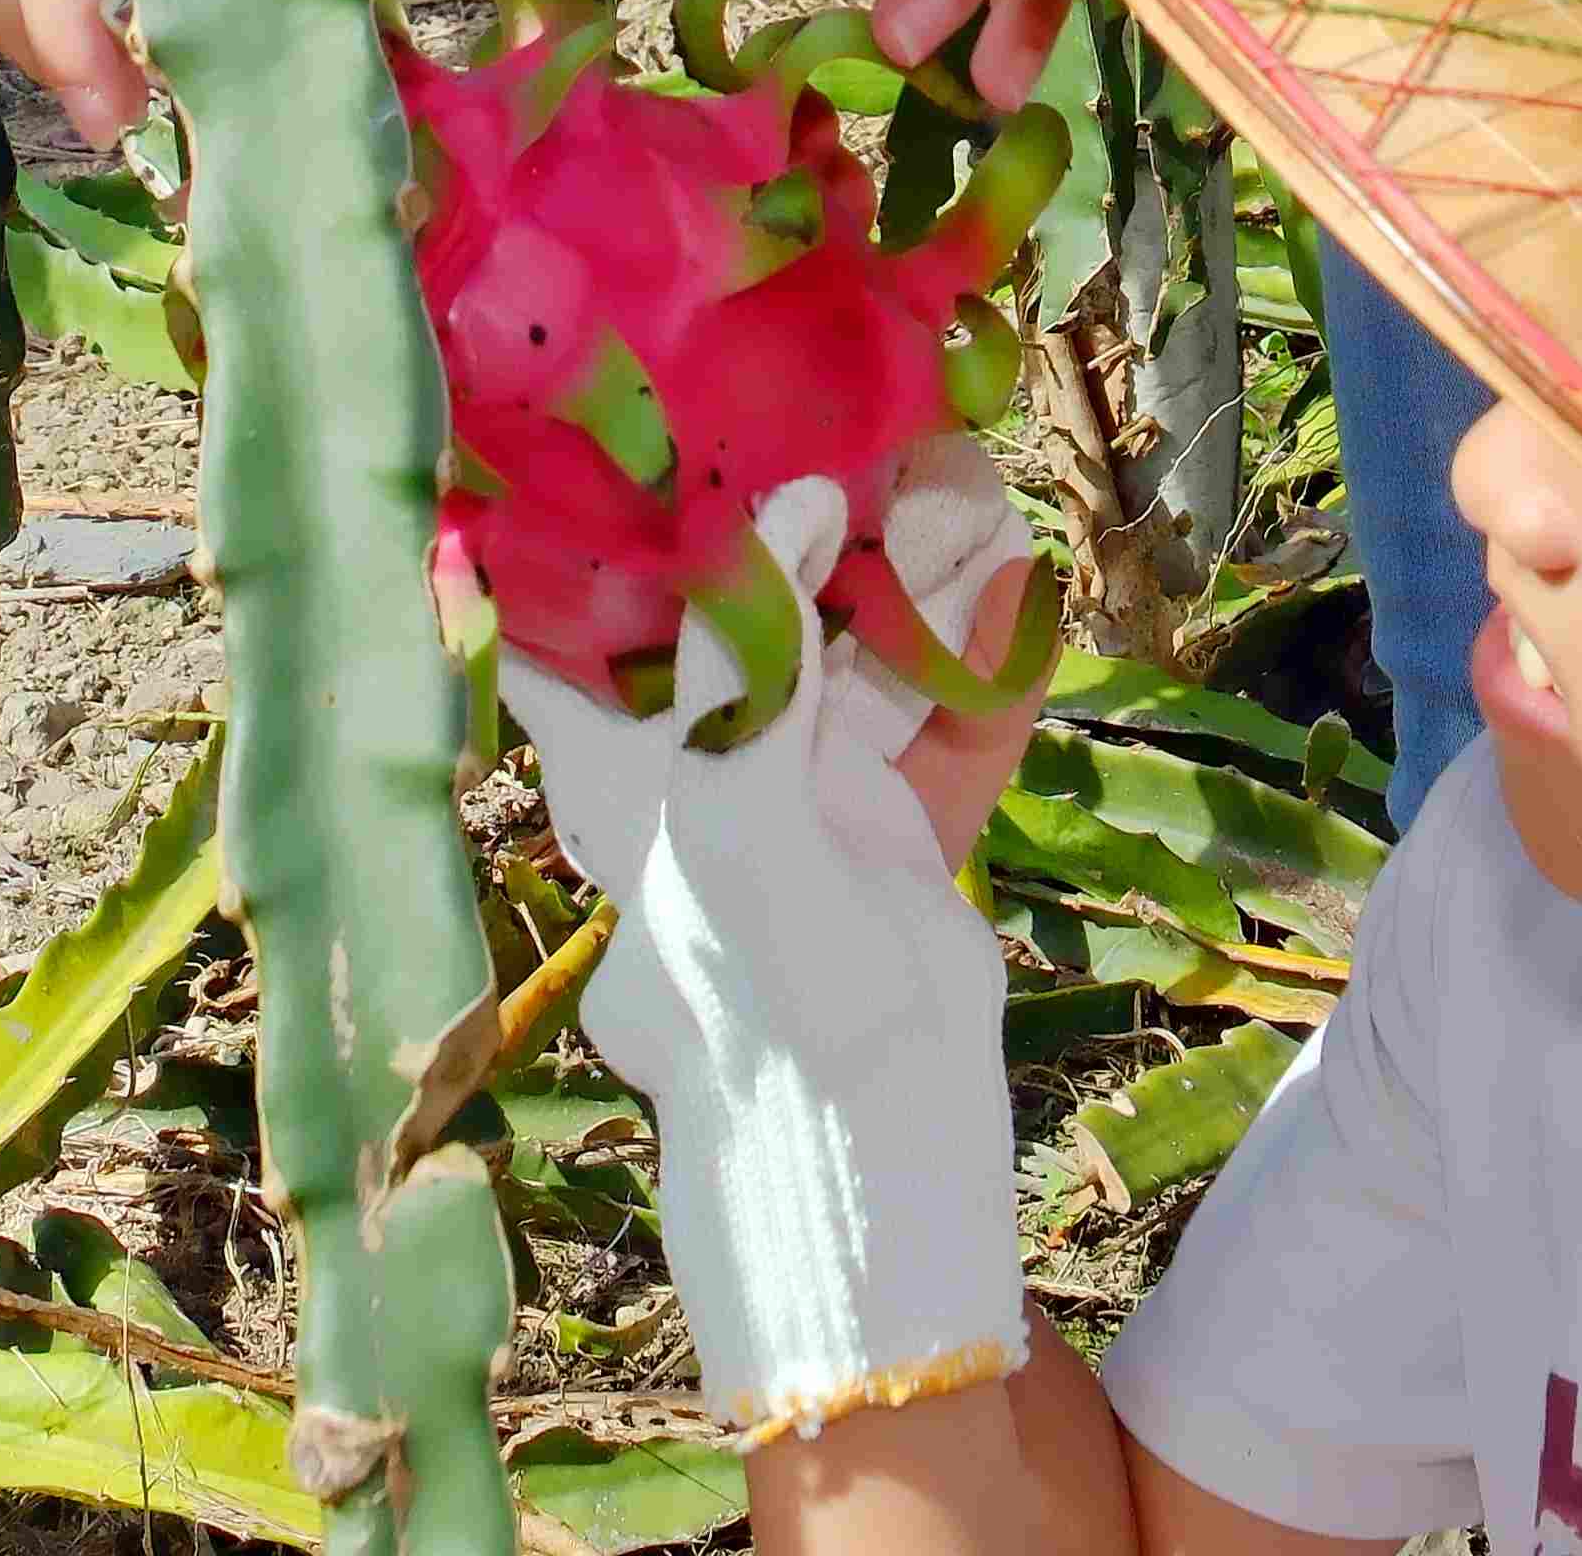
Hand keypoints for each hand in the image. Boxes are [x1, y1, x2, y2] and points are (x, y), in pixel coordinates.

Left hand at [498, 459, 1039, 1439]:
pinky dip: (975, 664)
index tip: (593, 424)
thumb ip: (756, 660)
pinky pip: (936, 734)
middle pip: (746, 624)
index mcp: (625, 779)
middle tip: (852, 423)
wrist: (871, 1157)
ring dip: (904, 579)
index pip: (573, 634)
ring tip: (954, 474)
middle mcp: (707, 780)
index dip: (570, 535)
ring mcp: (807, 810)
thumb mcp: (727, 808)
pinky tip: (1011, 583)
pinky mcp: (895, 844)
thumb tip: (795, 507)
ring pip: (853, 664)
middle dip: (794, 529)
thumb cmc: (752, 991)